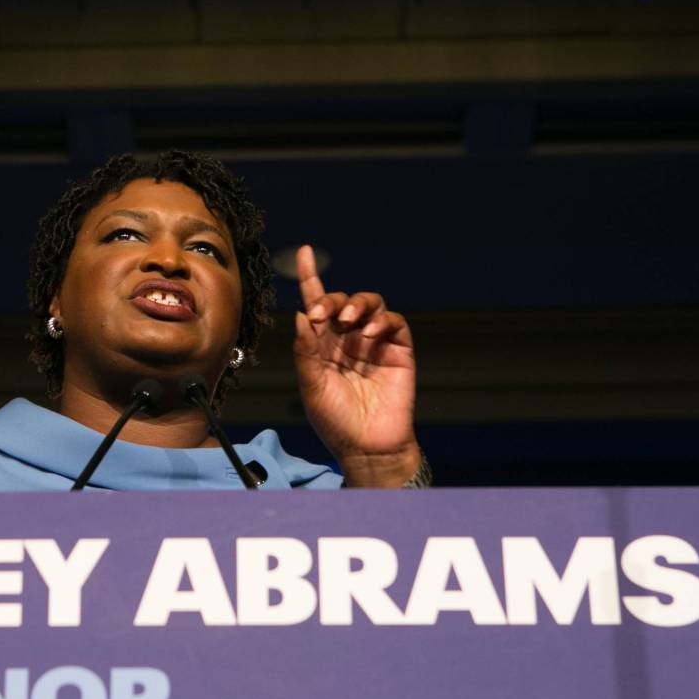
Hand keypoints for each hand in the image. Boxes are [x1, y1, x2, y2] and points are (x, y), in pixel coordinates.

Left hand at [293, 245, 419, 486]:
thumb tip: (300, 314)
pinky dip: (383, 320)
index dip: (310, 278)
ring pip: (370, 304)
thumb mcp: (312, 386)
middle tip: (322, 313)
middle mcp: (348, 338)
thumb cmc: (335, 421)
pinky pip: (394, 323)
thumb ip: (306, 351)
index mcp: (323, 344)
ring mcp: (374, 343)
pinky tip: (370, 333)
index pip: (317, 304)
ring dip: (357, 304)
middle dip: (332, 299)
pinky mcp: (398, 351)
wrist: (367, 447)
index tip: (304, 252)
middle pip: (343, 301)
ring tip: (348, 320)